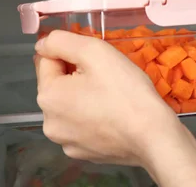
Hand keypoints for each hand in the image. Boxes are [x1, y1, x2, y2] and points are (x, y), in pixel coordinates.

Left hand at [34, 30, 180, 166]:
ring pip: (69, 107)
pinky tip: (113, 116)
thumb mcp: (94, 51)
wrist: (153, 135)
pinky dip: (93, 119)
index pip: (47, 60)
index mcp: (48, 96)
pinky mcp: (83, 153)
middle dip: (77, 76)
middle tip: (107, 77)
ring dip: (84, 97)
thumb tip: (43, 44)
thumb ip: (61, 41)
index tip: (95, 59)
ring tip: (111, 97)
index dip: (71, 54)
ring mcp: (66, 142)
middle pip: (58, 85)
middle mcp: (50, 123)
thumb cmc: (126, 91)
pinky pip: (82, 127)